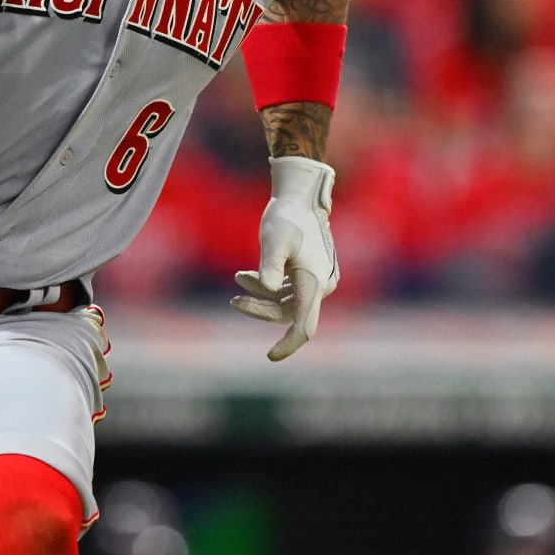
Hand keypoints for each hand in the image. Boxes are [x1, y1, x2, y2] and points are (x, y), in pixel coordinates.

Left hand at [231, 156, 337, 360]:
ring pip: (286, 302)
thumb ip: (270, 265)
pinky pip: (287, 290)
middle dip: (261, 309)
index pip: (304, 326)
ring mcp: (315, 280)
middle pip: (288, 313)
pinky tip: (244, 276)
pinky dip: (267, 286)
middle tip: (234, 301)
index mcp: (314, 283)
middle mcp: (320, 286)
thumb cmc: (287, 216)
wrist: (300, 197)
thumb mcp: (273, 240)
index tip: (269, 357)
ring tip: (238, 280)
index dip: (288, 344)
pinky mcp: (308, 273)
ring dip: (261, 296)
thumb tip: (266, 288)